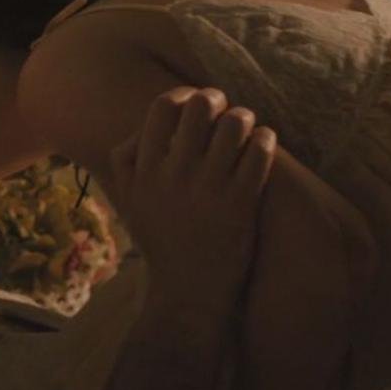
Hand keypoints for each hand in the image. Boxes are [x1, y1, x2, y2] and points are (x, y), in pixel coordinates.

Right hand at [108, 87, 276, 318]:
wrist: (187, 294)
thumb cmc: (160, 243)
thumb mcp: (128, 202)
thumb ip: (125, 163)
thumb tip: (138, 128)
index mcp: (144, 171)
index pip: (162, 108)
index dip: (182, 95)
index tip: (193, 101)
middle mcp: (174, 174)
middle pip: (199, 108)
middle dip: (216, 99)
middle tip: (224, 108)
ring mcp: (209, 188)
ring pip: (234, 123)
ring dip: (244, 117)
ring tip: (247, 126)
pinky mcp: (241, 202)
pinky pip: (260, 151)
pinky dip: (265, 139)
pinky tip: (263, 143)